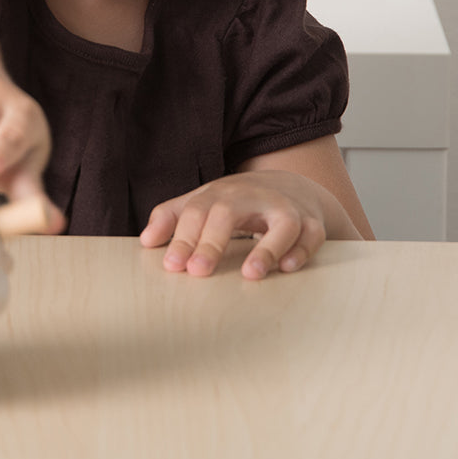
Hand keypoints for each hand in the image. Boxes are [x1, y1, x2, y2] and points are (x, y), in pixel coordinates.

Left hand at [139, 171, 328, 279]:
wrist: (292, 184)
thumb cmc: (241, 200)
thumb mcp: (205, 201)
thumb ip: (174, 217)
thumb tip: (146, 240)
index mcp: (221, 193)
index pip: (197, 211)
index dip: (183, 236)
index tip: (172, 264)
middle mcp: (252, 196)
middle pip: (229, 212)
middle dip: (212, 242)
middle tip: (197, 272)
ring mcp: (284, 208)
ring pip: (280, 223)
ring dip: (267, 249)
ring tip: (251, 274)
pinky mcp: (311, 222)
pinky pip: (311, 236)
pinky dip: (302, 251)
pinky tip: (288, 268)